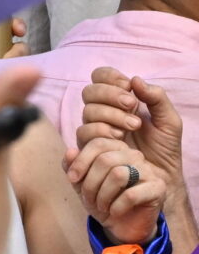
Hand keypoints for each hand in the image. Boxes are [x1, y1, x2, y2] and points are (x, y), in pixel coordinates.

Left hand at [65, 136, 165, 243]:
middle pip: (105, 159)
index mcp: (116, 149)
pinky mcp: (158, 188)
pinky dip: (116, 206)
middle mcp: (133, 155)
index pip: (97, 142)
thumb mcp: (80, 183)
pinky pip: (131, 194)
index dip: (80, 162)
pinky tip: (114, 212)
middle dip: (90, 182)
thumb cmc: (101, 200)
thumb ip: (72, 166)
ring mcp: (148, 171)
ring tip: (101, 205)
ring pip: (118, 174)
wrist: (122, 225)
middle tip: (88, 198)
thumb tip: (71, 151)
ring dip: (102, 195)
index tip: (72, 178)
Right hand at [74, 67, 183, 186]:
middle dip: (110, 95)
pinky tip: (119, 139)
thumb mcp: (169, 121)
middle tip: (131, 105)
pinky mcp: (89, 146)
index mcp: (119, 99)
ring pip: (87, 111)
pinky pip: (84, 131)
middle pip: (89, 92)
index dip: (109, 78)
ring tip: (132, 126)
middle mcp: (103, 111)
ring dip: (109, 115)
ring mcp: (94, 128)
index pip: (101, 76)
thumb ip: (156, 98)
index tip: (128, 88)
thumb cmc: (164, 149)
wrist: (160, 177)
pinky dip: (101, 131)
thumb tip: (135, 80)